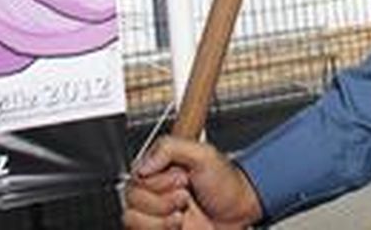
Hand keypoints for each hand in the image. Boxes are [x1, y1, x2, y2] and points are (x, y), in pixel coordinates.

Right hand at [123, 137, 262, 229]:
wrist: (238, 213)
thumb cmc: (226, 183)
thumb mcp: (204, 154)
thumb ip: (170, 148)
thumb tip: (143, 164)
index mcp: (160, 166)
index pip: (136, 174)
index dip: (159, 181)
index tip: (182, 179)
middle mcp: (153, 188)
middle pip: (132, 197)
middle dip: (163, 200)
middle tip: (186, 196)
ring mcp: (154, 211)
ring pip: (132, 217)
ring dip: (161, 218)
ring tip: (183, 212)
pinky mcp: (156, 228)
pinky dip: (160, 229)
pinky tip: (178, 224)